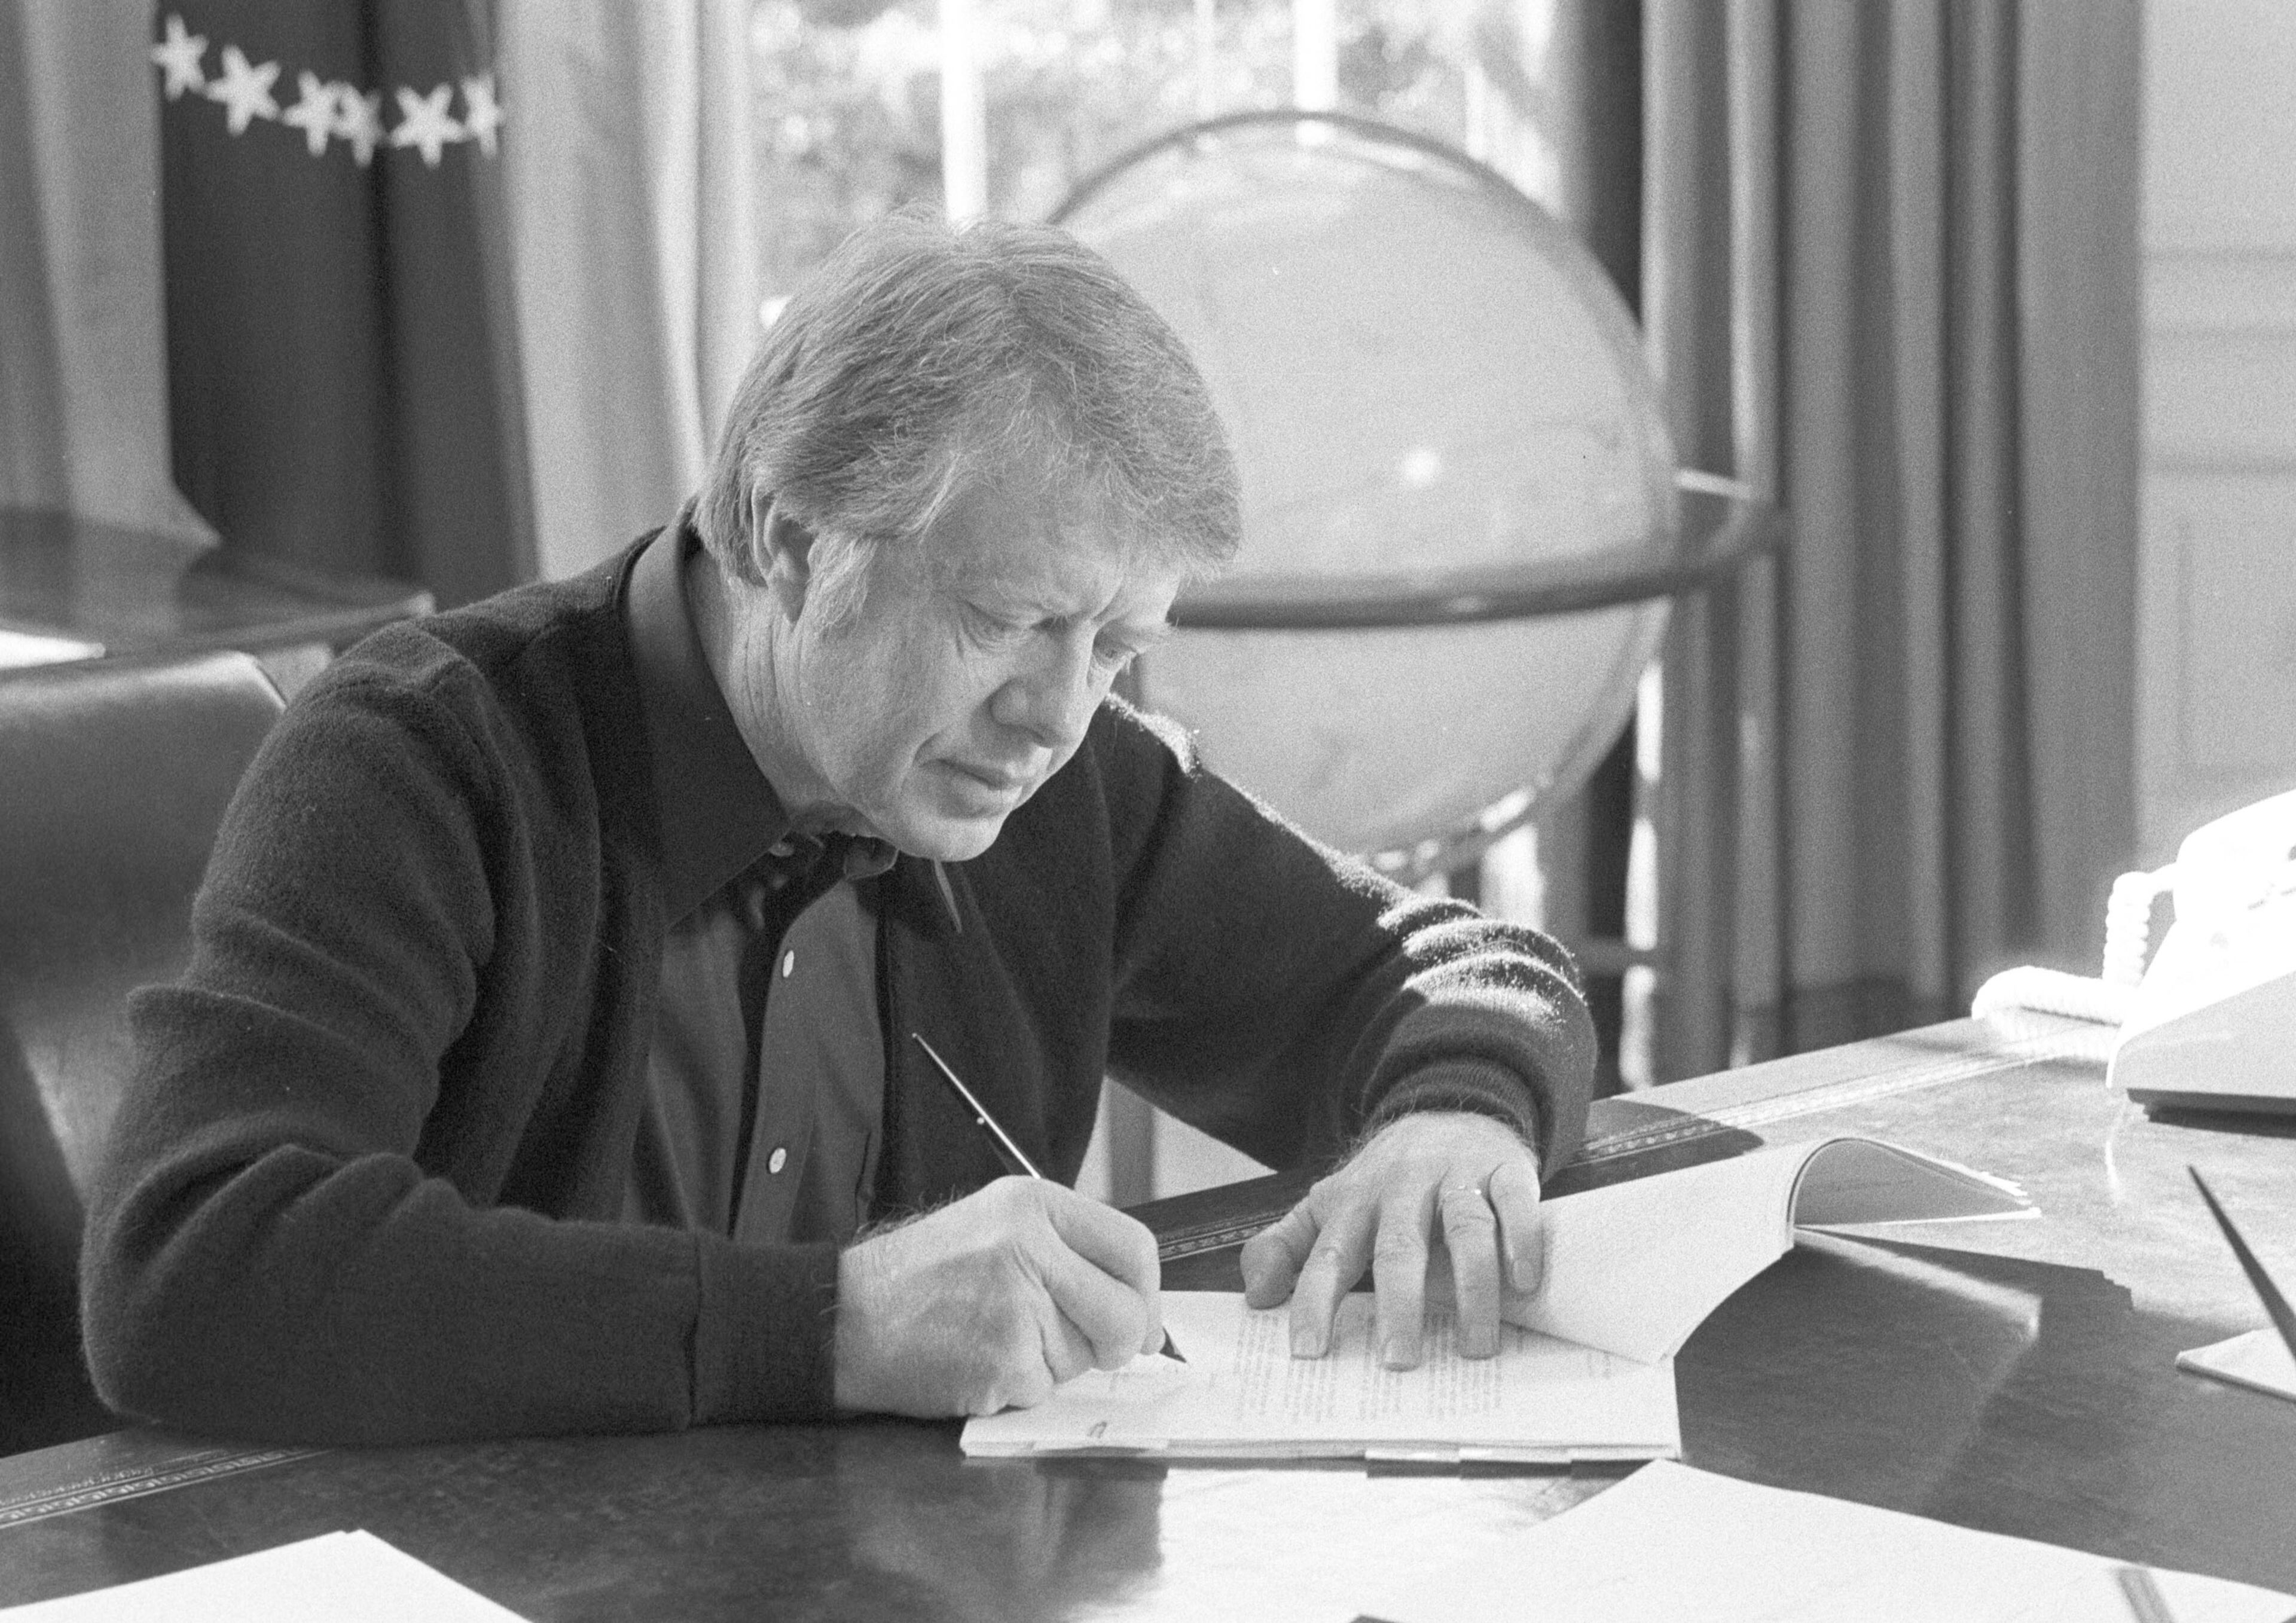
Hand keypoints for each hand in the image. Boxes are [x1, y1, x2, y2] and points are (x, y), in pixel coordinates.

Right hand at [833, 1177, 1165, 1417]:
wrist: (846, 1315)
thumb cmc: (922, 1278)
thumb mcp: (997, 1228)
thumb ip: (1069, 1255)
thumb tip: (1144, 1313)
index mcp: (1034, 1204)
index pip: (1135, 1247)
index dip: (1147, 1294)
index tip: (1142, 1318)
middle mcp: (1029, 1245)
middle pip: (1125, 1311)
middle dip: (1116, 1342)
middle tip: (1079, 1345)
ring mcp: (1015, 1303)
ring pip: (1086, 1356)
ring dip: (1054, 1363)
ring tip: (999, 1337)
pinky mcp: (1001, 1358)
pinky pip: (1045, 1388)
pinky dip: (1020, 1387)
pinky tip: (980, 1361)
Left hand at [1239, 1111, 1541, 1367]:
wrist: (1449, 1113)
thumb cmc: (1387, 1182)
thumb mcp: (1329, 1207)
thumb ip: (1285, 1248)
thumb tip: (1256, 1295)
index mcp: (1354, 1204)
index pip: (1329, 1256)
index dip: (1315, 1302)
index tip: (1309, 1351)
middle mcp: (1403, 1188)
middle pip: (1399, 1247)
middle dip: (1398, 1305)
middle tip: (1399, 1359)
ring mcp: (1456, 1176)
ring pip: (1464, 1229)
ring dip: (1472, 1288)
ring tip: (1475, 1345)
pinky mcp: (1504, 1170)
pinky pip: (1515, 1202)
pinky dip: (1522, 1241)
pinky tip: (1523, 1281)